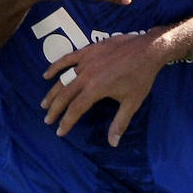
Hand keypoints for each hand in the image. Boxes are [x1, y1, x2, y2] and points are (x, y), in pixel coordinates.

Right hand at [41, 29, 168, 144]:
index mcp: (96, 89)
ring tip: (44, 104)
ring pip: (63, 79)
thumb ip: (120, 123)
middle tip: (48, 120)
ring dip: (52, 92)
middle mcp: (86, 76)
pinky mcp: (87, 51)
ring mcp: (85, 61)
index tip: (60, 131)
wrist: (148, 49)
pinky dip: (55, 67)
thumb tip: (113, 143)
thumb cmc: (141, 77)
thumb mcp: (132, 102)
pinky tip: (46, 75)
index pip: (75, 109)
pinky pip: (67, 59)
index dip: (66, 122)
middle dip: (55, 109)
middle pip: (65, 95)